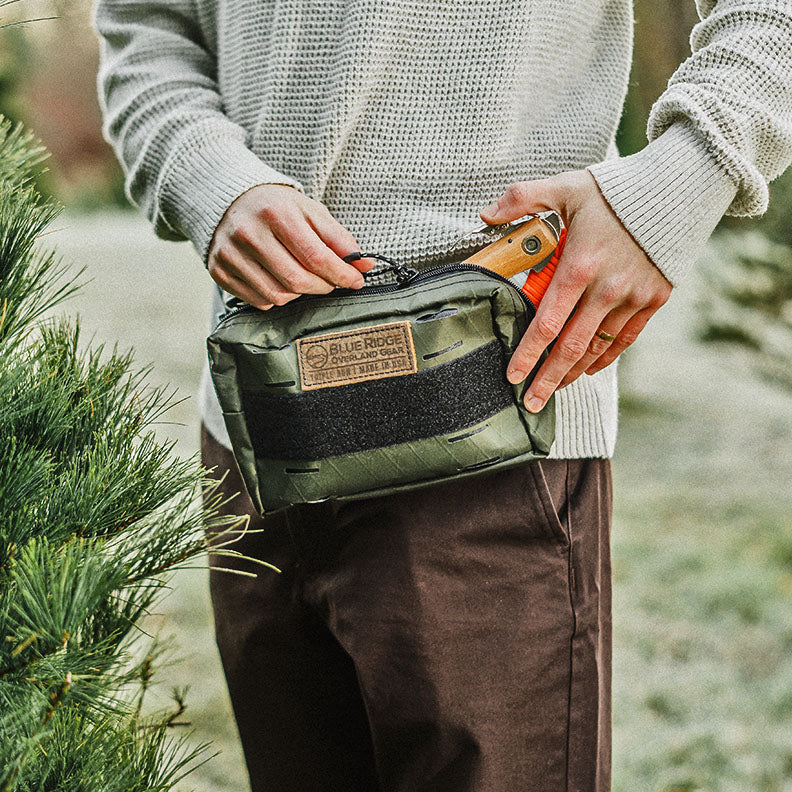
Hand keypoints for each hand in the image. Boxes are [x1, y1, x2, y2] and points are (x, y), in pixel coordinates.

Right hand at [207, 184, 373, 309]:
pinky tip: (279, 281)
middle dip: (322, 287)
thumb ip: (340, 239)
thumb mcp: (311, 213)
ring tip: (304, 279)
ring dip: (300, 294)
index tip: (355, 281)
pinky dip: (277, 298)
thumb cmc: (277, 208)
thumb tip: (364, 265)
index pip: (316, 257)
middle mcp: (250, 234)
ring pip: (278, 296)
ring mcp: (231, 254)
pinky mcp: (220, 271)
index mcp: (276, 214)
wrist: (230, 200)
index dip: (341, 275)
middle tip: (330, 281)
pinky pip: (259, 301)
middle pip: (297, 281)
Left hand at [479, 169, 671, 411]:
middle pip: (571, 347)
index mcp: (580, 267)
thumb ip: (523, 199)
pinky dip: (604, 358)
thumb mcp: (565, 186)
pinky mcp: (654, 299)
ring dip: (573, 373)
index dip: (529, 353)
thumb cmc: (615, 190)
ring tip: (553, 390)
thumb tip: (486, 215)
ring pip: (597, 348)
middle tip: (530, 402)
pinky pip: (625, 338)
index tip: (512, 376)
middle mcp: (607, 289)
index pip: (548, 323)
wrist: (679, 187)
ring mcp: (634, 297)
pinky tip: (587, 369)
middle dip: (547, 379)